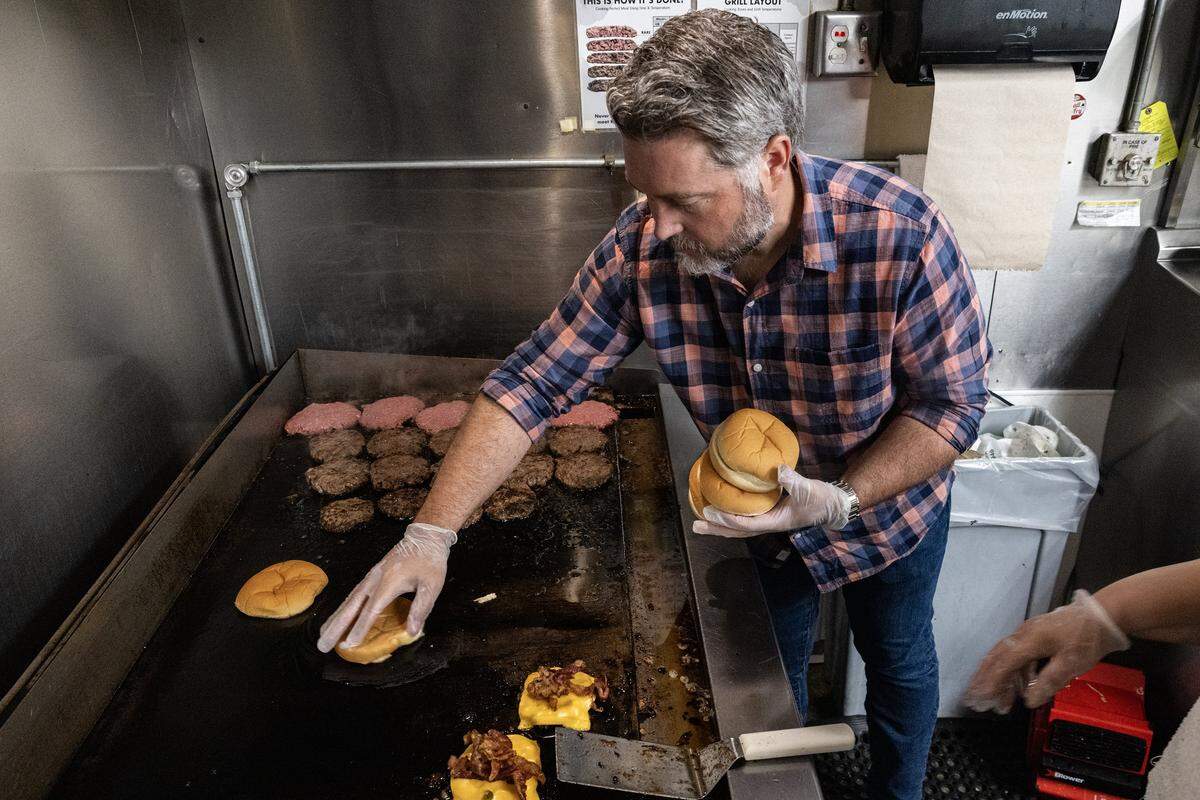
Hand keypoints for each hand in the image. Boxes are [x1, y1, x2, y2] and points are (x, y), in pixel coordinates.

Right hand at [317, 522, 456, 651]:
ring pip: (348, 601)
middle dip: (336, 628)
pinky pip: (353, 595)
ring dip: (334, 618)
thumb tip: (412, 631)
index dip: (359, 629)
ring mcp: (370, 577)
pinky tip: (338, 617)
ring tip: (322, 634)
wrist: (424, 537)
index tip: (349, 645)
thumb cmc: (429, 561)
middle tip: (323, 645)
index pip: (370, 611)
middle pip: (350, 607)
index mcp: (389, 583)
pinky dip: (342, 608)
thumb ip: (421, 608)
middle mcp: (374, 580)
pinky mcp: (371, 576)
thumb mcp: (432, 585)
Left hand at [691, 464, 851, 537]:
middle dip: (716, 529)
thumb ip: (793, 480)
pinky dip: (731, 516)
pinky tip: (723, 510)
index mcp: (775, 521)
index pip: (745, 523)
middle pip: (737, 531)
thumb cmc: (822, 498)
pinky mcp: (771, 514)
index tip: (708, 513)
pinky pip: (746, 518)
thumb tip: (778, 470)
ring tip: (701, 522)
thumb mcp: (808, 489)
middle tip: (695, 526)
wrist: (834, 505)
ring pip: (739, 527)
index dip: (726, 519)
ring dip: (720, 525)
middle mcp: (769, 524)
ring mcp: (769, 521)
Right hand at [964, 590, 1130, 712]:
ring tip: (1000, 702)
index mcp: (1029, 641)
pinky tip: (1020, 686)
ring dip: (1001, 679)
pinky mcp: (1038, 635)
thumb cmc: (1087, 639)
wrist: (1104, 615)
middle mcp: (1023, 635)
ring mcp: (1030, 633)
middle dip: (985, 679)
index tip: (980, 699)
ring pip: (1007, 657)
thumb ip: (1048, 682)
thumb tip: (1028, 700)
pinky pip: (1018, 655)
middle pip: (997, 658)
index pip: (1003, 664)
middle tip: (975, 699)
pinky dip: (1015, 672)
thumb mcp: (1071, 664)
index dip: (991, 683)